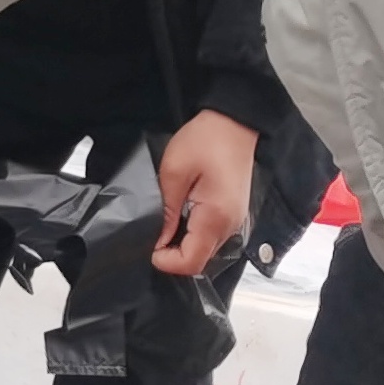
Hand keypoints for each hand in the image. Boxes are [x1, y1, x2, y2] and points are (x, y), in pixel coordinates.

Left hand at [153, 108, 257, 276]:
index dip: (165, 261)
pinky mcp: (232, 214)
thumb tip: (157, 239)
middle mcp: (230, 225)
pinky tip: (181, 216)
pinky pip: (211, 237)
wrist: (235, 122)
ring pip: (205, 251)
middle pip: (199, 261)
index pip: (191, 262)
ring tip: (166, 222)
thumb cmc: (207, 140)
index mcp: (216, 217)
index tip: (148, 246)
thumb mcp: (173, 172)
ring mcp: (234, 221)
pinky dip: (193, 234)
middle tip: (153, 233)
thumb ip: (164, 210)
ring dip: (182, 245)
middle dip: (172, 255)